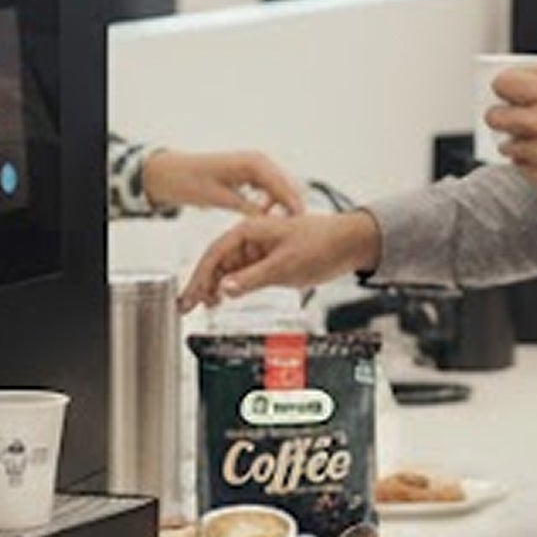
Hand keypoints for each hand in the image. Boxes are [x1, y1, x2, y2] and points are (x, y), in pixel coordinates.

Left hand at [142, 148, 307, 215]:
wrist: (169, 173)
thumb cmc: (189, 180)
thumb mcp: (220, 198)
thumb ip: (246, 208)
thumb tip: (268, 223)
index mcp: (252, 163)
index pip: (281, 185)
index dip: (293, 205)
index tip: (301, 223)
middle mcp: (257, 161)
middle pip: (285, 186)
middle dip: (292, 206)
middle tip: (298, 231)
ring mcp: (254, 167)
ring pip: (279, 189)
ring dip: (283, 206)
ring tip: (287, 228)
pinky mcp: (249, 175)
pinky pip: (268, 190)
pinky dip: (272, 203)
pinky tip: (271, 219)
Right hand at [180, 211, 379, 310]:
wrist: (350, 243)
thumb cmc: (321, 244)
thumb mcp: (284, 266)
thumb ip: (251, 279)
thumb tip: (224, 289)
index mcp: (250, 230)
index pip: (214, 254)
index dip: (198, 277)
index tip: (188, 297)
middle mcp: (251, 238)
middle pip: (217, 262)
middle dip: (201, 284)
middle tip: (186, 306)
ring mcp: (260, 250)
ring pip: (228, 269)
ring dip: (215, 287)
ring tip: (203, 306)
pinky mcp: (269, 261)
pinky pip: (243, 274)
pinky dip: (232, 287)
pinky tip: (224, 299)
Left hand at [487, 60, 536, 201]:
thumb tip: (533, 71)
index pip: (503, 84)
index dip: (506, 85)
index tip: (512, 90)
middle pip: (495, 117)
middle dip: (502, 113)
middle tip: (516, 115)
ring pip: (506, 145)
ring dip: (516, 140)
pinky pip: (521, 167)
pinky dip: (529, 160)